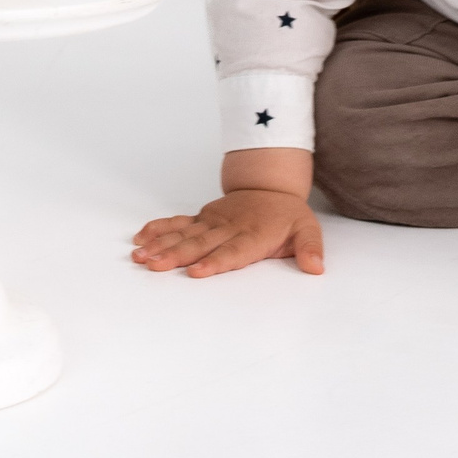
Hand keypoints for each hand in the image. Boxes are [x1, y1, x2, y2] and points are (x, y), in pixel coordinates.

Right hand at [132, 148, 323, 276]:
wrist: (270, 186)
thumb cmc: (287, 214)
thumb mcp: (307, 229)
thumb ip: (310, 248)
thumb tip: (316, 267)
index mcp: (253, 234)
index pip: (232, 252)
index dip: (214, 262)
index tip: (196, 272)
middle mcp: (228, 228)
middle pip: (199, 244)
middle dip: (176, 256)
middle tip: (154, 266)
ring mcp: (212, 222)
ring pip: (183, 234)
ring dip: (161, 245)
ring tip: (141, 257)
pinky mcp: (202, 217)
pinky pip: (177, 223)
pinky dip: (158, 229)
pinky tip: (141, 238)